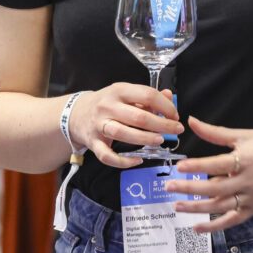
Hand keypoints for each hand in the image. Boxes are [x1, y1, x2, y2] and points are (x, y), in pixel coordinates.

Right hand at [68, 84, 182, 168]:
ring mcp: (99, 125)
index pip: (147, 95)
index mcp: (119, 90)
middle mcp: (107, 106)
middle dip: (161, 124)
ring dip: (145, 139)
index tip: (175, 115)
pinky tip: (139, 160)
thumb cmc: (107, 103)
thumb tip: (169, 95)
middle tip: (176, 130)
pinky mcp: (93, 143)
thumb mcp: (125, 93)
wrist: (76, 113)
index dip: (165, 106)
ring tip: (160, 140)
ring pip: (123, 134)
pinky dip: (123, 161)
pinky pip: (108, 156)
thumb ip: (147, 96)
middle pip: (138, 117)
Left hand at [165, 117, 252, 232]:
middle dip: (190, 189)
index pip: (217, 164)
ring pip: (220, 206)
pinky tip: (197, 227)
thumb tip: (192, 122)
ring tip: (177, 206)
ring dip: (197, 208)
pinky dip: (214, 226)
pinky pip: (232, 220)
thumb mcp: (245, 135)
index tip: (180, 166)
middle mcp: (247, 181)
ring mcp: (251, 197)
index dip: (198, 166)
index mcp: (245, 160)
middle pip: (215, 188)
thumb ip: (216, 133)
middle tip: (169, 187)